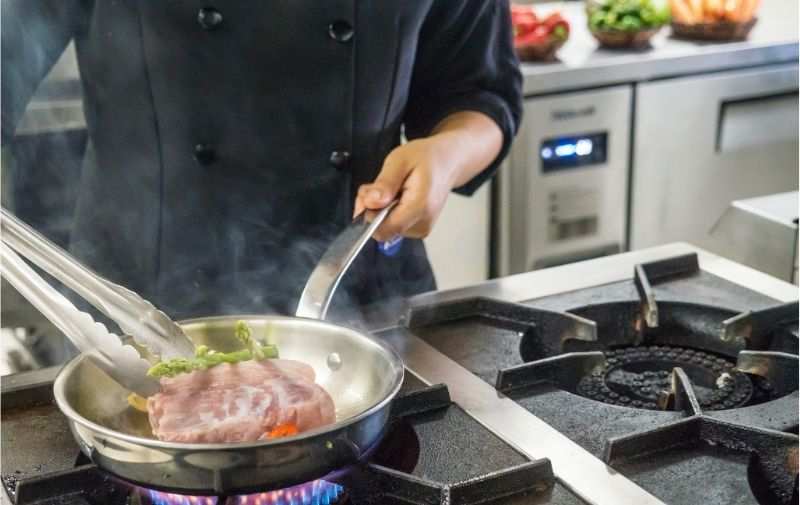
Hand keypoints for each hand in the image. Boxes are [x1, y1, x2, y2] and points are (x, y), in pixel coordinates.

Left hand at [353, 111, 502, 242]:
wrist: (448, 162)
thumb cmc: (426, 158)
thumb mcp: (399, 160)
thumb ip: (384, 184)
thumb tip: (370, 203)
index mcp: (419, 206)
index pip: (384, 229)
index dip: (368, 214)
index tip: (368, 193)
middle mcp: (423, 222)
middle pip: (383, 230)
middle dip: (372, 210)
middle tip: (377, 186)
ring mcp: (423, 228)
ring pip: (387, 229)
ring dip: (380, 210)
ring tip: (391, 189)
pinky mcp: (420, 228)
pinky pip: (395, 226)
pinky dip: (388, 212)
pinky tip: (396, 197)